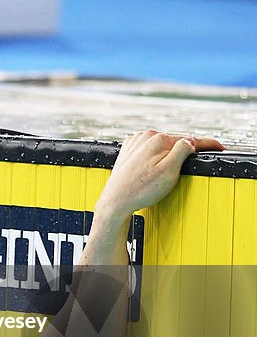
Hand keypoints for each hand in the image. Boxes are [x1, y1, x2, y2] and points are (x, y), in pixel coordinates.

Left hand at [95, 129, 223, 219]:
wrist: (116, 200)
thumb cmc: (142, 189)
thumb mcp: (170, 170)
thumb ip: (183, 150)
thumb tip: (190, 140)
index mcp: (158, 138)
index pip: (189, 140)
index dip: (207, 144)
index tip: (219, 148)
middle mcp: (145, 136)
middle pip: (175, 142)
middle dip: (186, 151)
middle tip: (194, 163)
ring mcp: (135, 142)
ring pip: (161, 146)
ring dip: (169, 154)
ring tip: (168, 171)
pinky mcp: (128, 150)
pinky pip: (148, 150)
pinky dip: (156, 156)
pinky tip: (154, 168)